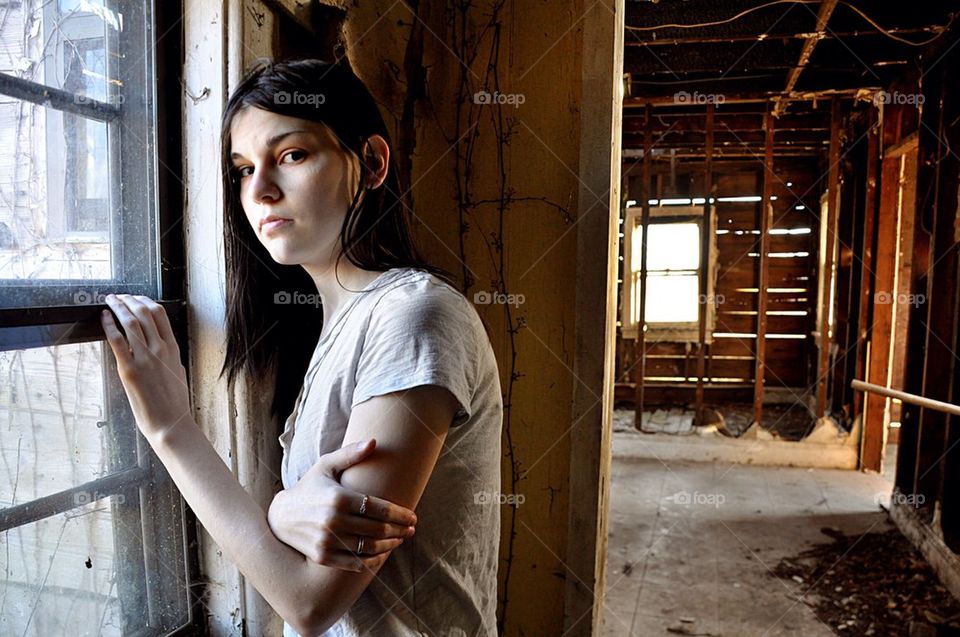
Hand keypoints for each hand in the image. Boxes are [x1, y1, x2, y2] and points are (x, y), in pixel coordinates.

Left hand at [101, 294, 192, 439]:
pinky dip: (109, 325)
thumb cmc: (174, 403)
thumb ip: (169, 356)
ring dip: (118, 307)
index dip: (145, 301)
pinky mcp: (130, 369)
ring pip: (131, 322)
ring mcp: (145, 358)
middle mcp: (160, 349)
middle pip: (144, 313)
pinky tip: (104, 318)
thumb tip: (159, 346)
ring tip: (110, 300)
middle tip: (119, 296)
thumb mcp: (178, 371)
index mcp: (173, 349)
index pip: (160, 314)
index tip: (136, 297)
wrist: (170, 423)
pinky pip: (118, 340)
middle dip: (130, 300)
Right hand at [268, 439, 417, 571]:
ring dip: (390, 544)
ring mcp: (327, 541)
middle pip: (378, 529)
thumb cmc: (309, 487)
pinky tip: (382, 554)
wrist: (280, 516)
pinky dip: (372, 561)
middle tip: (411, 529)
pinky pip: (355, 563)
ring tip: (401, 539)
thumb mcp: (325, 466)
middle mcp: (333, 520)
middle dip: (400, 530)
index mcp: (339, 497)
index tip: (413, 517)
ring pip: (369, 547)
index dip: (401, 514)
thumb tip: (374, 441)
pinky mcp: (322, 557)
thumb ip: (350, 454)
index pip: (379, 508)